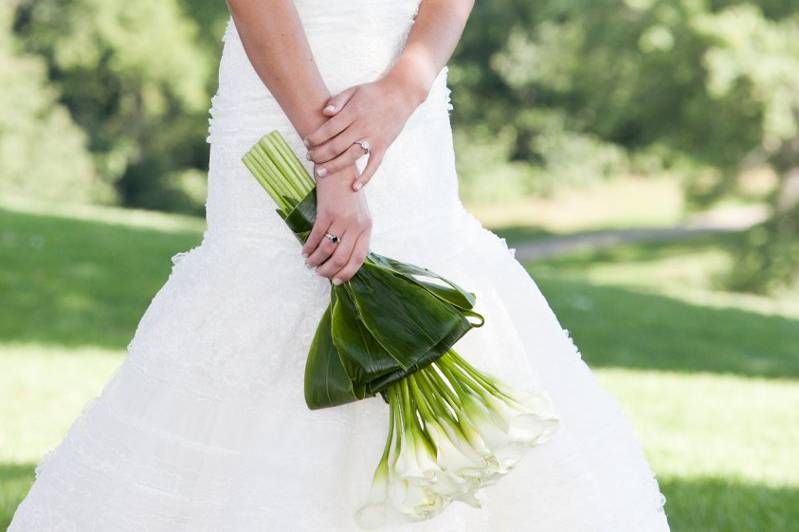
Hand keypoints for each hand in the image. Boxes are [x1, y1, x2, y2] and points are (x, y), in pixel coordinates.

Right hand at [301, 164, 371, 283]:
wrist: (339, 168)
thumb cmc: (348, 191)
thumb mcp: (359, 212)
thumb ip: (355, 232)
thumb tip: (344, 255)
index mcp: (367, 227)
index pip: (359, 258)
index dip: (347, 273)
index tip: (337, 281)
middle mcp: (357, 225)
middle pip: (342, 258)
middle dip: (329, 270)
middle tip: (319, 273)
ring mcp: (342, 219)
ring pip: (328, 249)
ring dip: (317, 260)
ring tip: (310, 262)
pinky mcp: (327, 212)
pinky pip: (316, 236)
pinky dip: (309, 247)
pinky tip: (304, 251)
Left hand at [302, 76, 421, 190]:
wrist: (400, 95)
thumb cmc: (373, 93)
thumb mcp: (353, 90)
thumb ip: (338, 100)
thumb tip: (324, 112)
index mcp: (353, 112)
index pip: (329, 129)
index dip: (315, 138)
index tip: (306, 142)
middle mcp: (362, 127)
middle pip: (336, 146)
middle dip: (319, 154)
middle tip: (309, 158)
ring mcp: (373, 139)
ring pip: (350, 157)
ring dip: (333, 166)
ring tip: (320, 173)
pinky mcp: (383, 147)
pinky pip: (374, 165)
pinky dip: (365, 177)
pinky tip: (354, 187)